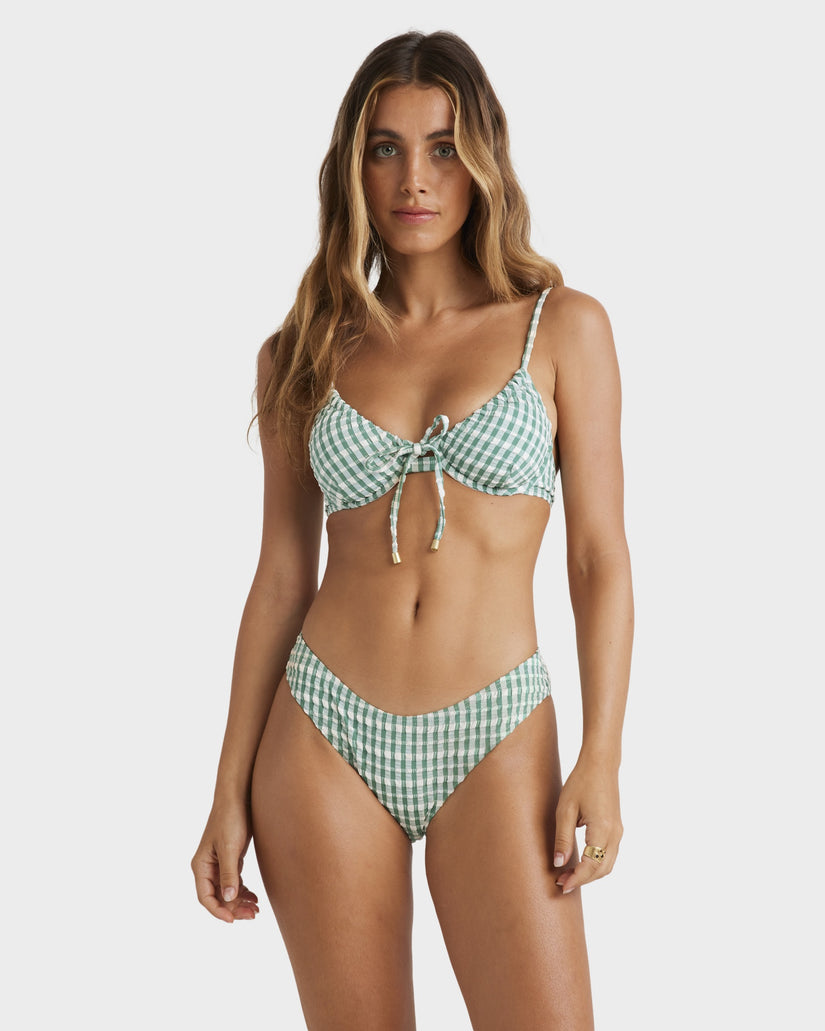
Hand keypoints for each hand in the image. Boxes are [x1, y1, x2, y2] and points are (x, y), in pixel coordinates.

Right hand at [191, 799, 259, 922]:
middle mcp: (207, 867)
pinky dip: (243, 891)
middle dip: (234, 908)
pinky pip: (234, 881)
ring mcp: (219, 863)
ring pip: (227, 891)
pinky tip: (254, 897)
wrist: (238, 797)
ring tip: (256, 909)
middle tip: (253, 915)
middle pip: (218, 897)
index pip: (205, 897)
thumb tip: (229, 898)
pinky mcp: (231, 858)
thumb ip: (229, 873)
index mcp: (201, 866)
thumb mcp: (230, 847)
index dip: (218, 911)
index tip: (234, 920)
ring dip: (240, 902)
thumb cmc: (230, 819)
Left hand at [552, 758, 621, 893]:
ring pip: (607, 864)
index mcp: (602, 829)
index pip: (591, 865)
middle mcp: (615, 834)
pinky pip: (609, 854)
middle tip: (562, 882)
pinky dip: (596, 864)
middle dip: (583, 879)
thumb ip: (563, 838)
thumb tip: (559, 864)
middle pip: (602, 869)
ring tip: (568, 874)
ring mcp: (618, 832)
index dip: (577, 878)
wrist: (600, 764)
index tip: (562, 885)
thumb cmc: (581, 782)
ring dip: (590, 873)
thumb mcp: (565, 809)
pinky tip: (580, 862)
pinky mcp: (616, 828)